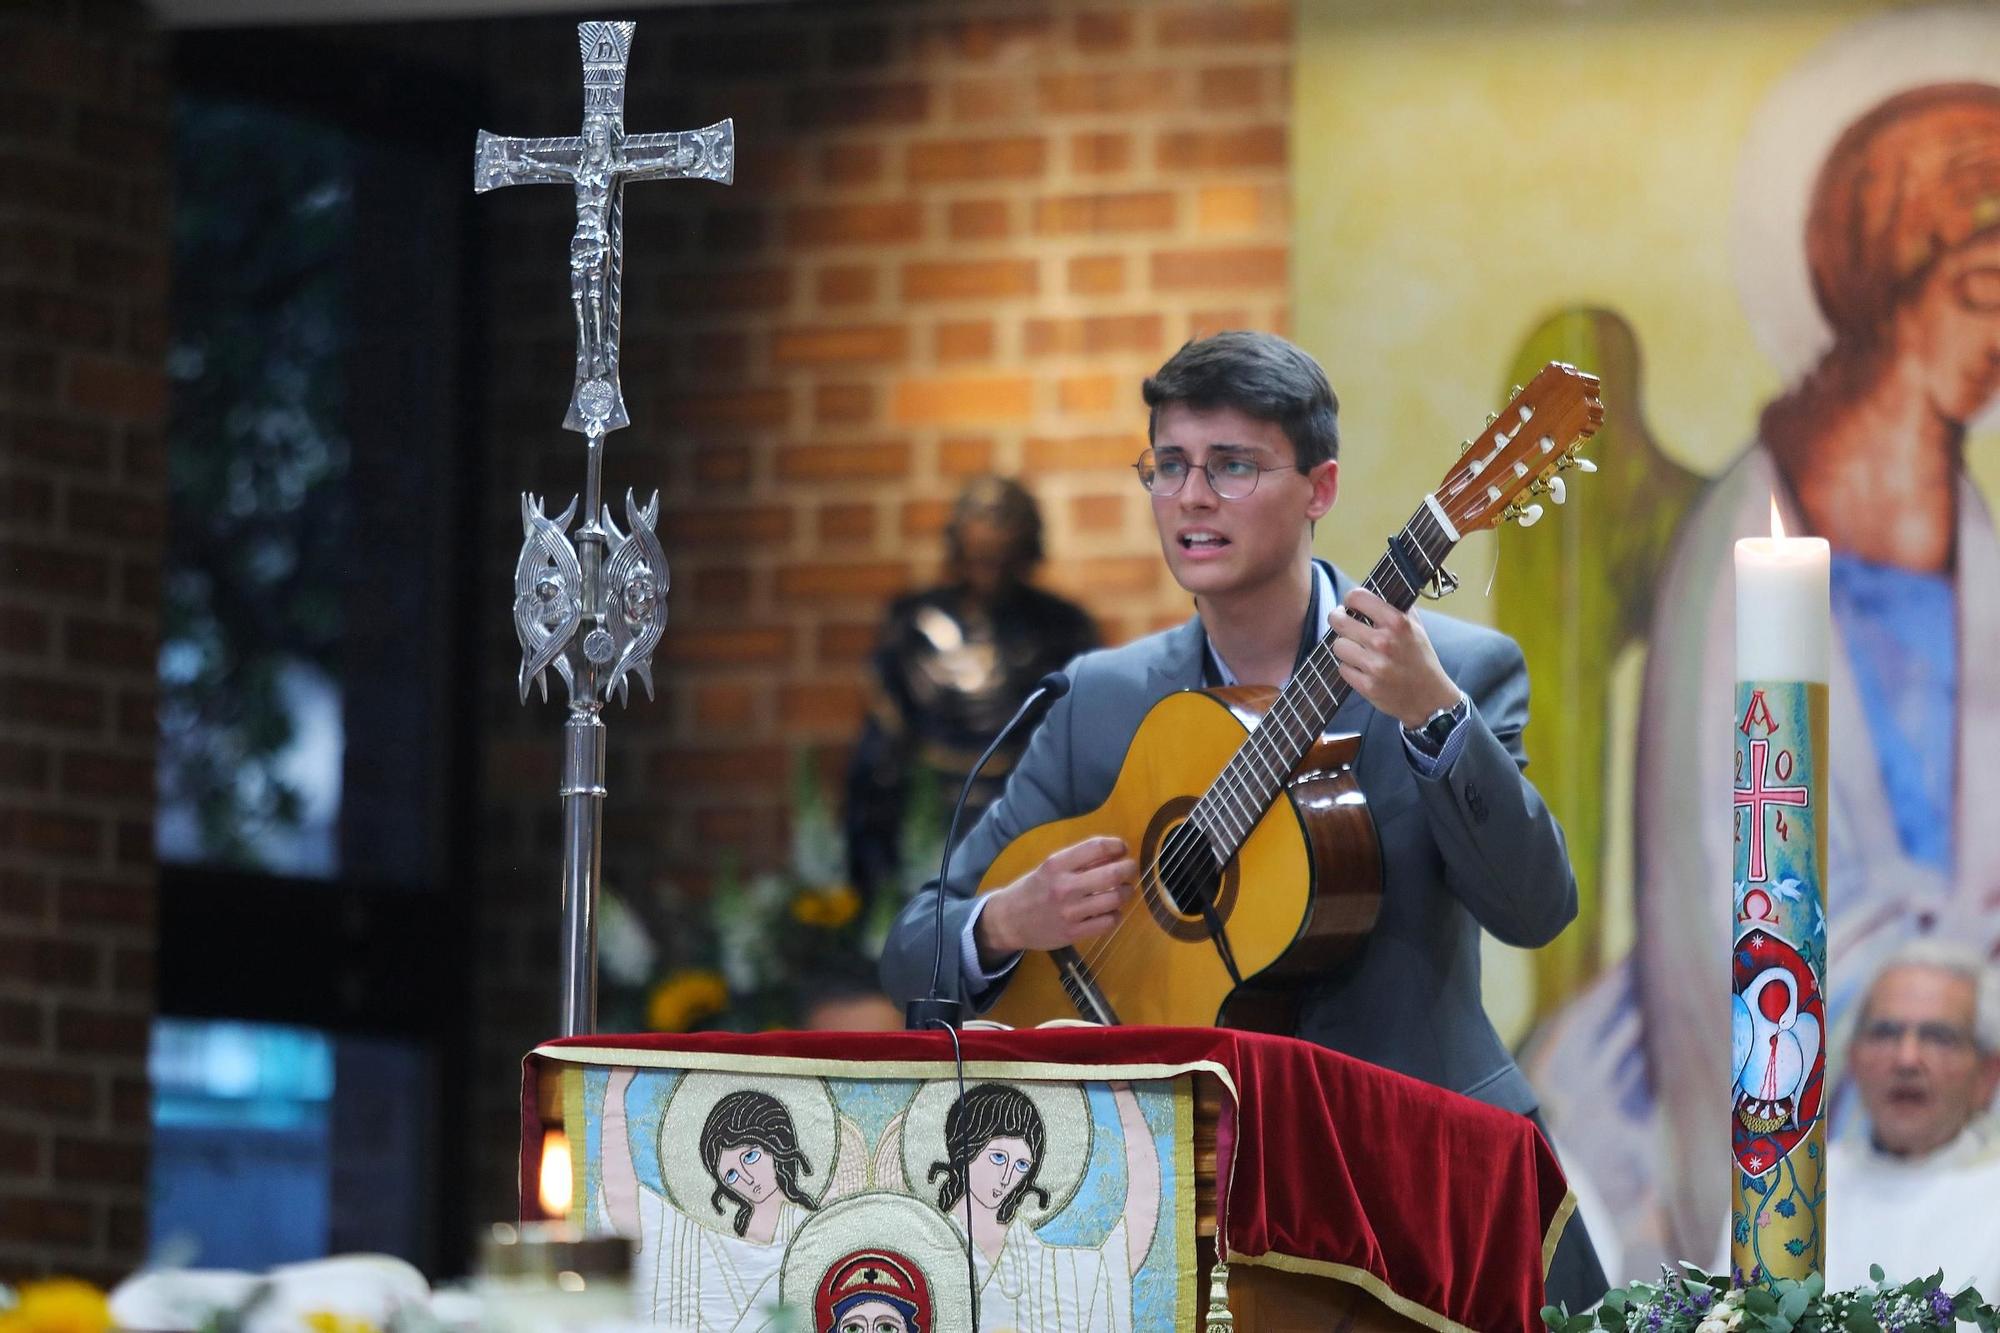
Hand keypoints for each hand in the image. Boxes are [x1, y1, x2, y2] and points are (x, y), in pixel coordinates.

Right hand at [975, 836, 1136, 966]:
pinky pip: (1108, 922)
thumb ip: (1078, 861)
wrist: (1008, 921)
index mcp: (1056, 865)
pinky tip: (1112, 911)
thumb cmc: (1032, 890)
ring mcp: (1070, 912)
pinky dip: (1116, 915)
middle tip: (1130, 869)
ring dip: (1125, 892)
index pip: (1096, 847)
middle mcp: (1064, 886)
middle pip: (1112, 874)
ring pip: (1115, 899)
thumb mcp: (1049, 868)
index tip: (1122, 849)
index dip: (1117, 846)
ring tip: (1123, 891)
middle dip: (1128, 869)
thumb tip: (1114, 853)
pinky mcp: (1073, 933)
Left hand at [1327, 587, 1460, 728]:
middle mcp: (1384, 642)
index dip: (1350, 599)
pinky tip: (1362, 668)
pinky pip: (1342, 668)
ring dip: (1344, 646)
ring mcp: (1374, 665)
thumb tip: (1372, 592)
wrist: (1430, 698)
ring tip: (1356, 649)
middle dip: (1338, 619)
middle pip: (1339, 620)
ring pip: (1338, 645)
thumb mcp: (1416, 627)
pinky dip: (1349, 668)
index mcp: (1397, 622)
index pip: (1357, 597)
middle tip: (1343, 622)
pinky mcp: (1366, 686)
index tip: (1351, 604)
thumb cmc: (1420, 658)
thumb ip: (1395, 607)